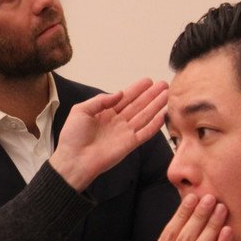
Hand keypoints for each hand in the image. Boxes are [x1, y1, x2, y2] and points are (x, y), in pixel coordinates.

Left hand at [50, 78, 168, 190]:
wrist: (74, 159)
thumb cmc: (73, 136)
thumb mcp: (81, 111)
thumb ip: (100, 100)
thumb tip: (119, 93)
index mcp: (105, 113)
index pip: (124, 98)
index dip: (136, 89)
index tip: (148, 81)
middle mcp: (117, 121)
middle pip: (138, 105)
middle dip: (151, 95)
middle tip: (164, 84)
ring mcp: (125, 132)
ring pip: (145, 116)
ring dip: (156, 105)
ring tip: (168, 94)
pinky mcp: (130, 144)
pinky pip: (146, 132)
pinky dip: (156, 124)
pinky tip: (164, 114)